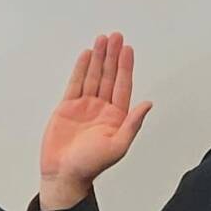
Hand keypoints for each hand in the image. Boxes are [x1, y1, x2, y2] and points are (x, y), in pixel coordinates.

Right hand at [38, 31, 152, 210]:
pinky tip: (86, 56)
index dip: (125, 66)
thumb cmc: (89, 166)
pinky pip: (75, 83)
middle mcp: (101, 109)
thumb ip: (132, 123)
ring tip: (102, 40)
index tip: (127, 49)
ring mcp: (84, 107)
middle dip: (112, 56)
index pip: (122, 85)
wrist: (63, 174)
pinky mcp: (67, 108)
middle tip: (115, 36)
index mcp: (116, 117)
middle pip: (108, 76)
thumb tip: (147, 104)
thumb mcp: (117, 146)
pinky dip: (80, 69)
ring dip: (98, 58)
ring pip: (93, 76)